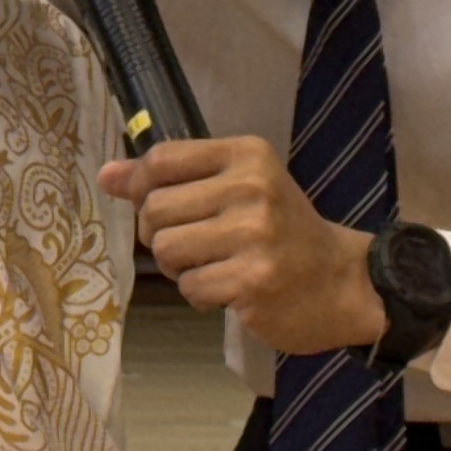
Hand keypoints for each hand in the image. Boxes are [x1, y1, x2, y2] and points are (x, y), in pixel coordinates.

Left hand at [102, 134, 383, 357]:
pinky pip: (190, 287)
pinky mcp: (253, 281)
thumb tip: (107, 176)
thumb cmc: (282, 231)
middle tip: (197, 244)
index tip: (154, 204)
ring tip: (215, 266)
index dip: (141, 186)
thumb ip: (171, 178)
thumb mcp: (236, 188)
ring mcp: (254, 236)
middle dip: (162, 235)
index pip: (162, 159)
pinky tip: (231, 289)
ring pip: (167, 251)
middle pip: (155, 209)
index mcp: (247, 155)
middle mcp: (251, 188)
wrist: (343, 282)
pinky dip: (201, 294)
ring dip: (181, 268)